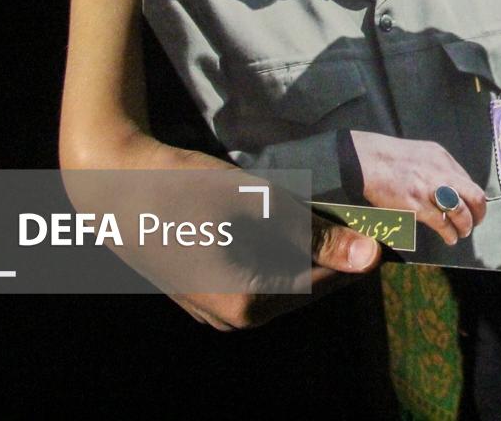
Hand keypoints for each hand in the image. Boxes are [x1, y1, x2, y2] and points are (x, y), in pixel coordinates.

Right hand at [172, 205, 384, 331]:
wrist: (110, 182)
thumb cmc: (180, 186)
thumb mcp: (255, 201)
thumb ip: (314, 233)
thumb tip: (370, 259)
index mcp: (247, 306)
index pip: (327, 283)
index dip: (360, 251)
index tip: (390, 226)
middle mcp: (231, 319)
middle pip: (305, 285)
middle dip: (334, 252)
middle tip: (364, 215)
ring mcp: (213, 309)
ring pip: (282, 279)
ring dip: (306, 249)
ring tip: (326, 212)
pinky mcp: (202, 291)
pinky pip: (256, 274)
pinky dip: (276, 250)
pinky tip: (283, 219)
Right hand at [351, 130, 486, 245]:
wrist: (367, 159)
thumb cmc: (391, 157)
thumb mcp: (423, 153)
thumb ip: (439, 168)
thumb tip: (452, 185)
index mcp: (443, 159)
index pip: (469, 181)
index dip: (472, 198)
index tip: (471, 207)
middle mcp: (441, 173)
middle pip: (474, 196)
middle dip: (479, 213)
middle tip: (475, 222)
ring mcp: (429, 189)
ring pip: (462, 211)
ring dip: (466, 225)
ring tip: (463, 232)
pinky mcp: (416, 205)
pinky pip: (442, 223)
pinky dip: (450, 233)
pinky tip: (449, 238)